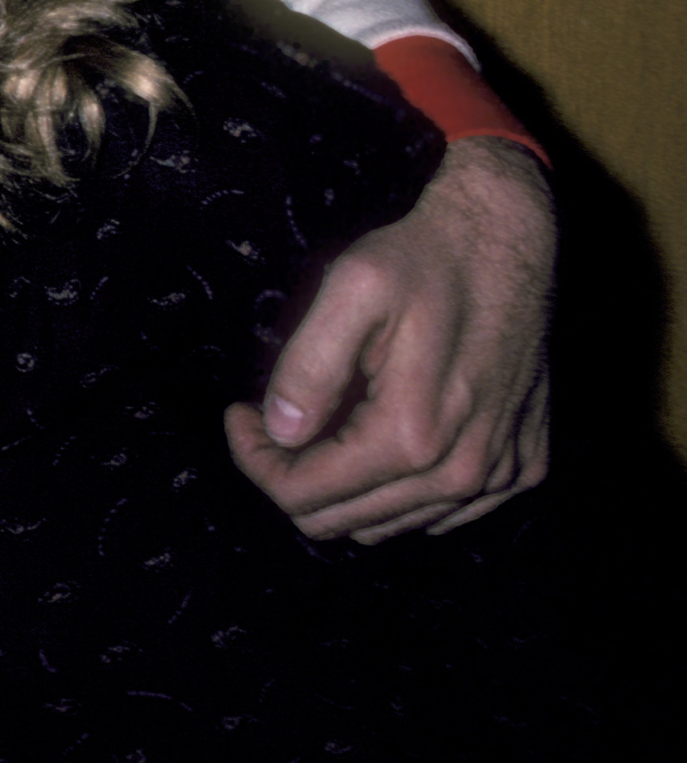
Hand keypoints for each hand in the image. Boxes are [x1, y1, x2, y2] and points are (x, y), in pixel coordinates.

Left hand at [228, 138, 553, 541]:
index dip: (254, 460)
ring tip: (329, 417)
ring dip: (343, 483)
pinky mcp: (521, 468)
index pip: (301, 496)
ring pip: (386, 524)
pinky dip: (397, 487)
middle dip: (289, 474)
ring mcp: (498, 477)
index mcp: (411, 437)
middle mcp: (461, 474)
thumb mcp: (349, 290)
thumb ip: (307, 367)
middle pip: (340, 521)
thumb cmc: (423, 259)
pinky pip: (439, 513)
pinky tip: (383, 430)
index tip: (240, 413)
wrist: (507, 238)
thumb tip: (279, 432)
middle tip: (271, 417)